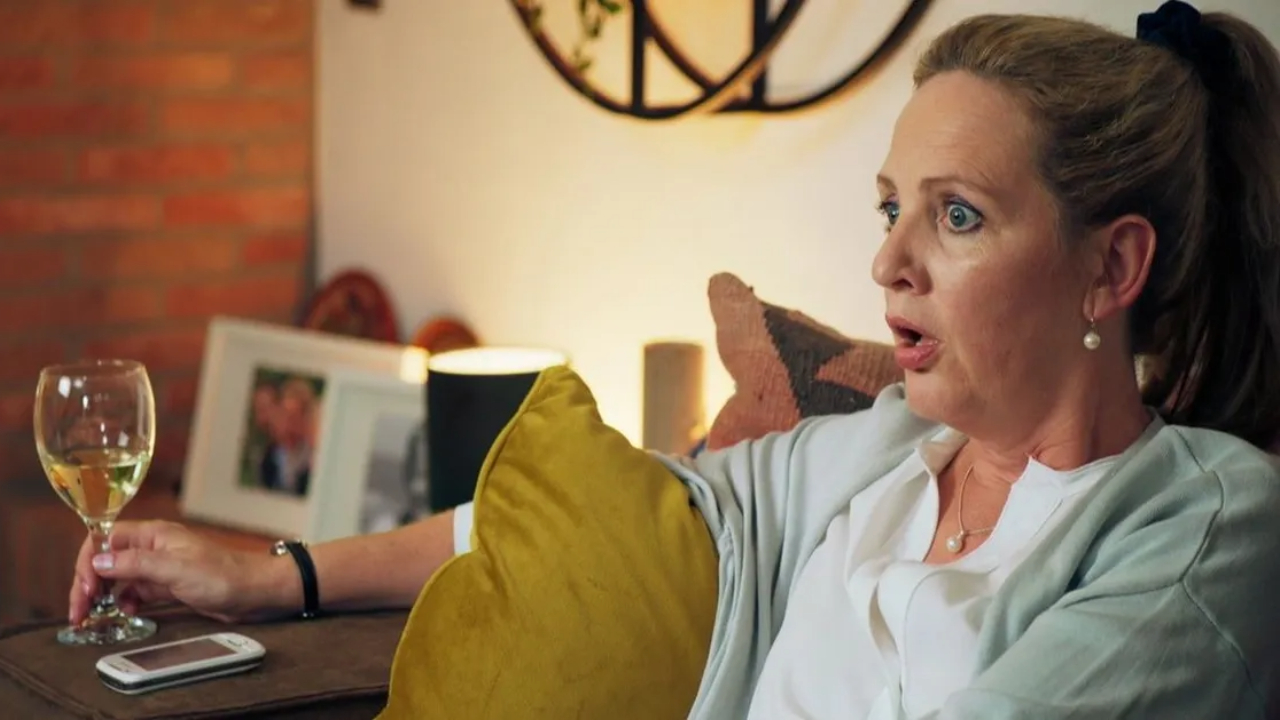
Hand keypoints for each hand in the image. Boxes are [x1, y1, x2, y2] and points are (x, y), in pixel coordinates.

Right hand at [69, 520, 295, 624]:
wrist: (255, 592)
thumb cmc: (224, 575)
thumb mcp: (175, 569)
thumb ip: (136, 564)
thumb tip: (98, 561)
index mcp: (154, 535)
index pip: (104, 540)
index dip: (89, 563)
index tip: (86, 589)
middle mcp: (153, 548)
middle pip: (107, 561)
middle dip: (90, 583)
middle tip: (80, 611)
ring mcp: (160, 568)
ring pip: (119, 578)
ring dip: (103, 596)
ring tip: (94, 616)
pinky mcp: (168, 586)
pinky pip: (136, 592)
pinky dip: (125, 602)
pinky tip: (126, 613)